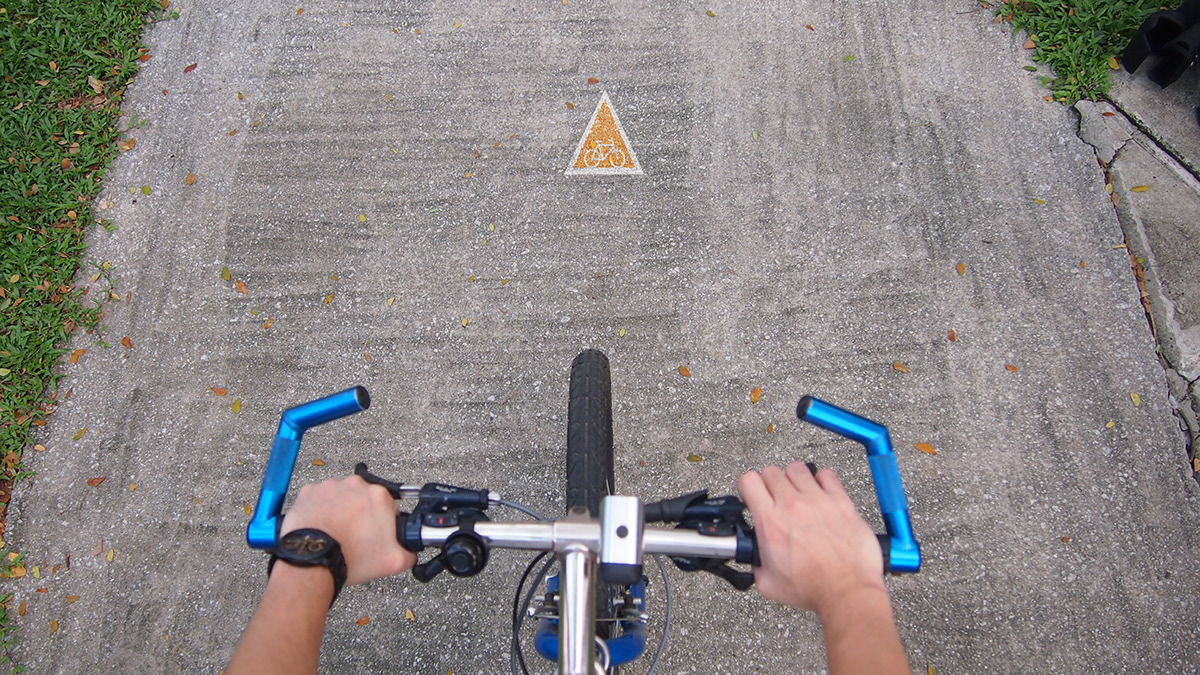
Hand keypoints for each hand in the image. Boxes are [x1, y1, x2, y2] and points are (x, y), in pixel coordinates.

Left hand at [279, 475, 415, 585]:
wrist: (312, 560)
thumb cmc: (348, 557)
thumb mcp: (393, 562)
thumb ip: (410, 553)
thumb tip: (411, 551)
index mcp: (379, 497)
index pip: (388, 506)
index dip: (383, 522)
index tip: (375, 533)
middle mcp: (356, 485)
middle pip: (364, 498)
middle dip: (362, 514)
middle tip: (356, 535)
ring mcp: (331, 486)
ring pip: (341, 497)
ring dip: (341, 510)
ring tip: (337, 532)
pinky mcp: (310, 491)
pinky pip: (319, 497)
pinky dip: (320, 509)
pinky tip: (322, 526)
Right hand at [738, 463, 885, 616]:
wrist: (847, 591)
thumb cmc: (814, 589)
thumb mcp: (768, 583)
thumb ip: (756, 564)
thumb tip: (755, 558)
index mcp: (771, 522)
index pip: (749, 481)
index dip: (747, 487)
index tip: (752, 495)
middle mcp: (793, 506)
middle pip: (772, 472)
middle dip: (769, 483)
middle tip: (775, 499)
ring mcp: (818, 501)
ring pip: (797, 468)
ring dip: (793, 479)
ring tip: (798, 494)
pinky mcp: (841, 502)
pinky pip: (827, 475)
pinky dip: (822, 481)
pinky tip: (821, 494)